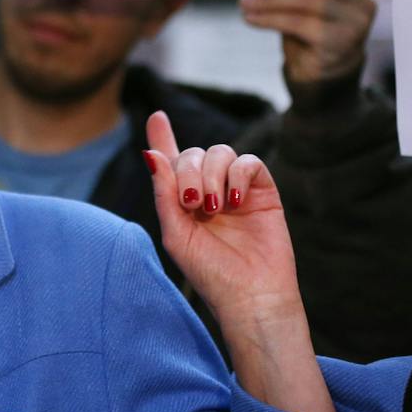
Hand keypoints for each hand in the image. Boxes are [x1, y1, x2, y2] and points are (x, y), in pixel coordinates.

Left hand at [144, 111, 336, 411]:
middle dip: (187, 172)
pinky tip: (234, 203)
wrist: (250, 295)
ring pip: (220, 152)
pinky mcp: (262, 190)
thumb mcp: (175, 232)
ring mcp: (236, 188)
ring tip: (213, 207)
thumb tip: (150, 153)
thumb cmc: (210, 271)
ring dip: (211, 174)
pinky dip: (237, 175)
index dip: (162, 136)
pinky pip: (248, 162)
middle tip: (193, 204)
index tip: (156, 116)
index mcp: (182, 199)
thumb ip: (163, 192)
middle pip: (193, 153)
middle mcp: (208, 188)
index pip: (171, 160)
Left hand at [240, 0, 376, 84]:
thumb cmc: (308, 31)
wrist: (321, 73)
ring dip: (271, 0)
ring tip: (246, 3)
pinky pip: (299, 24)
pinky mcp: (339, 44)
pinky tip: (252, 18)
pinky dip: (270, 18)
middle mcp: (360, 1)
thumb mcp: (303, 2)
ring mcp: (354, 24)